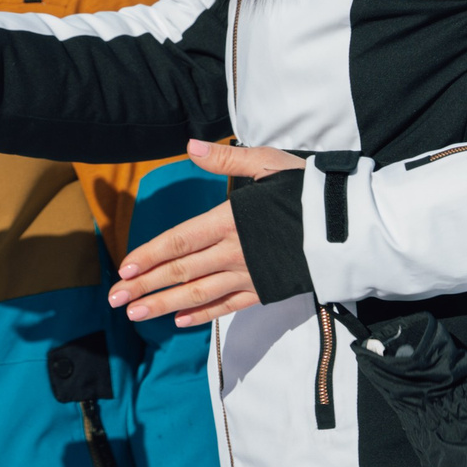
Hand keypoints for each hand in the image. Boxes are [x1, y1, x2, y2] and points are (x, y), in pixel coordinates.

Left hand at [110, 140, 305, 326]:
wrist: (351, 229)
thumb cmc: (308, 191)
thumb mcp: (268, 164)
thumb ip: (226, 159)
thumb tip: (190, 146)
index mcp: (229, 221)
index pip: (179, 242)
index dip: (149, 256)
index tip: (124, 268)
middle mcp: (234, 252)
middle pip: (181, 272)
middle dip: (145, 287)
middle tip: (115, 300)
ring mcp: (249, 275)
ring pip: (198, 294)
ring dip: (165, 305)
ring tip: (137, 315)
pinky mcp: (266, 290)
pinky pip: (228, 306)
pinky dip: (203, 314)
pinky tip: (182, 321)